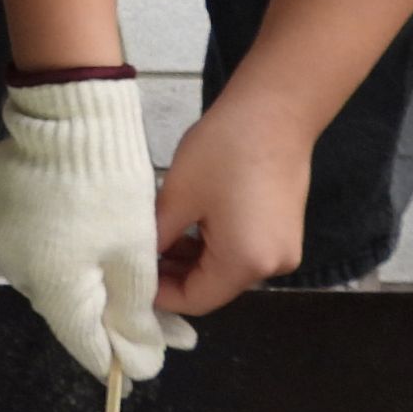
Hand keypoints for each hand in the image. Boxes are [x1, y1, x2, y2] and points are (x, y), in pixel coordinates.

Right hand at [0, 80, 194, 384]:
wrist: (65, 115)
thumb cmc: (109, 188)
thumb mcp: (135, 254)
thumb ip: (134, 315)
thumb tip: (138, 362)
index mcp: (51, 288)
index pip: (85, 344)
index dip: (119, 357)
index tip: (150, 360)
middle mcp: (16, 273)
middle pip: (68, 310)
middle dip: (110, 315)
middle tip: (155, 308)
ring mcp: (0, 240)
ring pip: (51, 277)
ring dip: (85, 280)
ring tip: (120, 264)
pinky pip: (33, 246)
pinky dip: (62, 250)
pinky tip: (86, 232)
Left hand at [154, 90, 312, 313]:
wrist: (275, 111)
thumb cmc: (223, 150)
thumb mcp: (177, 196)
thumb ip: (155, 238)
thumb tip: (137, 262)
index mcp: (247, 263)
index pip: (197, 300)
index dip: (160, 294)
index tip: (128, 278)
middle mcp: (272, 267)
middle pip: (214, 287)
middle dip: (174, 275)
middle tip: (136, 256)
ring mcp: (283, 249)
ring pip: (226, 269)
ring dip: (192, 259)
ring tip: (156, 237)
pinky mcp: (284, 231)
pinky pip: (243, 252)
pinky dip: (213, 246)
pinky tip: (186, 227)